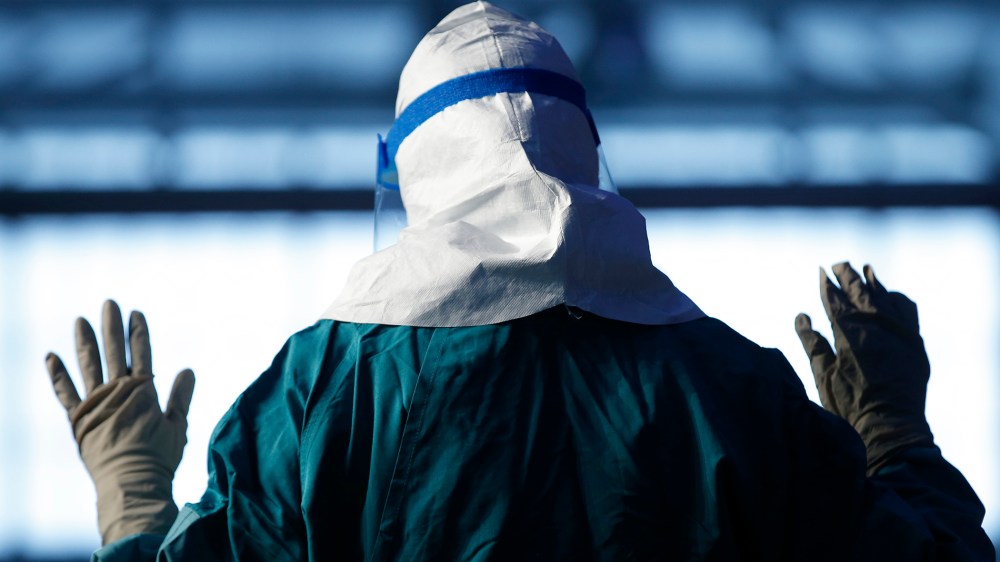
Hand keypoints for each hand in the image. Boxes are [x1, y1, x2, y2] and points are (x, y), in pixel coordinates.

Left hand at [45, 300, 194, 543]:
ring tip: (81, 321)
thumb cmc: (159, 458)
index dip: (139, 332)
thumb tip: (188, 370)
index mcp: (143, 391)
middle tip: (109, 304)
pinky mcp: (78, 419)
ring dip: (86, 341)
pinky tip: (51, 356)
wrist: (130, 482)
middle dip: (112, 326)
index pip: (142, 353)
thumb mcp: (177, 426)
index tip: (136, 312)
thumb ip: (181, 397)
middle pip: (114, 351)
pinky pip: (65, 392)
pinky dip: (57, 374)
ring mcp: (96, 403)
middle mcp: (118, 392)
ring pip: (89, 364)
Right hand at [795, 262, 933, 473]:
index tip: (821, 271)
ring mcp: (899, 331)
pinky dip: (897, 299)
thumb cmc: (850, 404)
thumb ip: (812, 342)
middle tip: (838, 264)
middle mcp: (876, 325)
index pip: (834, 299)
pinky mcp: (913, 341)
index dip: (826, 284)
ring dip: (873, 282)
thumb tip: (802, 316)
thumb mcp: (823, 374)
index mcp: (849, 332)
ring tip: (865, 269)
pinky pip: (907, 310)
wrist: (890, 425)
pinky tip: (891, 295)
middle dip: (847, 275)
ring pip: (885, 295)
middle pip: (860, 290)